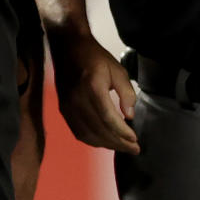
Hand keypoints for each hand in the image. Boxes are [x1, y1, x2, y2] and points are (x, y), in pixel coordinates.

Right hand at [49, 33, 138, 153]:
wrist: (70, 50)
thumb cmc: (98, 59)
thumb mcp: (119, 70)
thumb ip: (126, 93)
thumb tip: (130, 116)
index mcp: (93, 89)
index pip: (108, 118)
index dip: (122, 132)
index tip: (135, 139)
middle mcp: (77, 101)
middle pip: (98, 130)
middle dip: (117, 143)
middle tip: (134, 149)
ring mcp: (68, 108)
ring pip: (87, 134)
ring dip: (106, 144)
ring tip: (123, 148)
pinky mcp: (64, 111)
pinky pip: (78, 132)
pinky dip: (93, 140)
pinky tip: (105, 142)